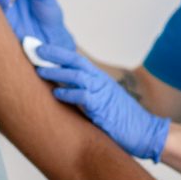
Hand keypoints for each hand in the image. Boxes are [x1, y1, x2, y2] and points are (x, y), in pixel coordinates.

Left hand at [36, 44, 169, 161]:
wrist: (145, 132)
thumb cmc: (120, 119)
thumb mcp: (101, 100)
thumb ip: (84, 93)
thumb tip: (60, 89)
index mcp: (98, 78)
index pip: (75, 59)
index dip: (57, 52)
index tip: (39, 47)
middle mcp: (99, 81)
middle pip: (74, 61)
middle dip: (54, 54)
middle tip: (35, 50)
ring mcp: (102, 93)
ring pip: (76, 76)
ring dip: (57, 72)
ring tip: (39, 70)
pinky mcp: (102, 108)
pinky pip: (83, 97)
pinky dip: (69, 94)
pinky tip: (56, 94)